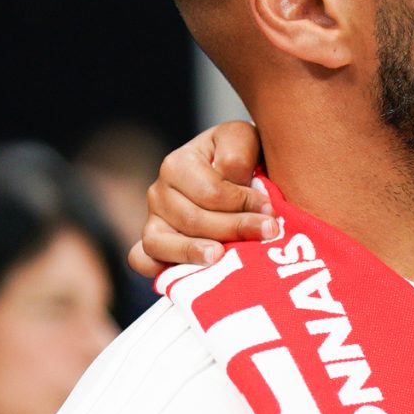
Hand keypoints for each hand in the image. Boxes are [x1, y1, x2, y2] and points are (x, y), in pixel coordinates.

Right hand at [130, 123, 273, 277]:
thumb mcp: (242, 140)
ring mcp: (152, 221)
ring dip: (193, 252)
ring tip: (221, 256)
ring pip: (162, 243)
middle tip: (268, 232)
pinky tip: (185, 273)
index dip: (243, 203)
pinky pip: (142, 260)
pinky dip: (157, 267)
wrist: (230, 172)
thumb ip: (237, 151)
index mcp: (177, 164)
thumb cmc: (237, 157)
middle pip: (192, 220)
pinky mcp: (152, 245)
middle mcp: (159, 193)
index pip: (210, 192)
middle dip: (234, 228)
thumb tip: (228, 176)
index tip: (271, 210)